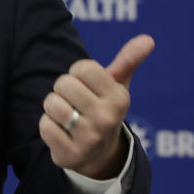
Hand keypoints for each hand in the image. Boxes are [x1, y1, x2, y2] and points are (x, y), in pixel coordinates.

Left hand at [39, 34, 154, 178]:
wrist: (99, 154)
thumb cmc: (103, 108)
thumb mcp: (116, 85)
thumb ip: (128, 60)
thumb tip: (148, 39)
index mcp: (119, 98)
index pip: (82, 67)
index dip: (77, 73)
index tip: (85, 85)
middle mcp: (107, 119)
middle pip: (63, 83)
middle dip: (63, 89)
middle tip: (75, 102)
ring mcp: (89, 139)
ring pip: (52, 104)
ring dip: (53, 107)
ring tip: (67, 116)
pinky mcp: (71, 155)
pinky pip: (44, 126)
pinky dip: (48, 126)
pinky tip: (62, 133)